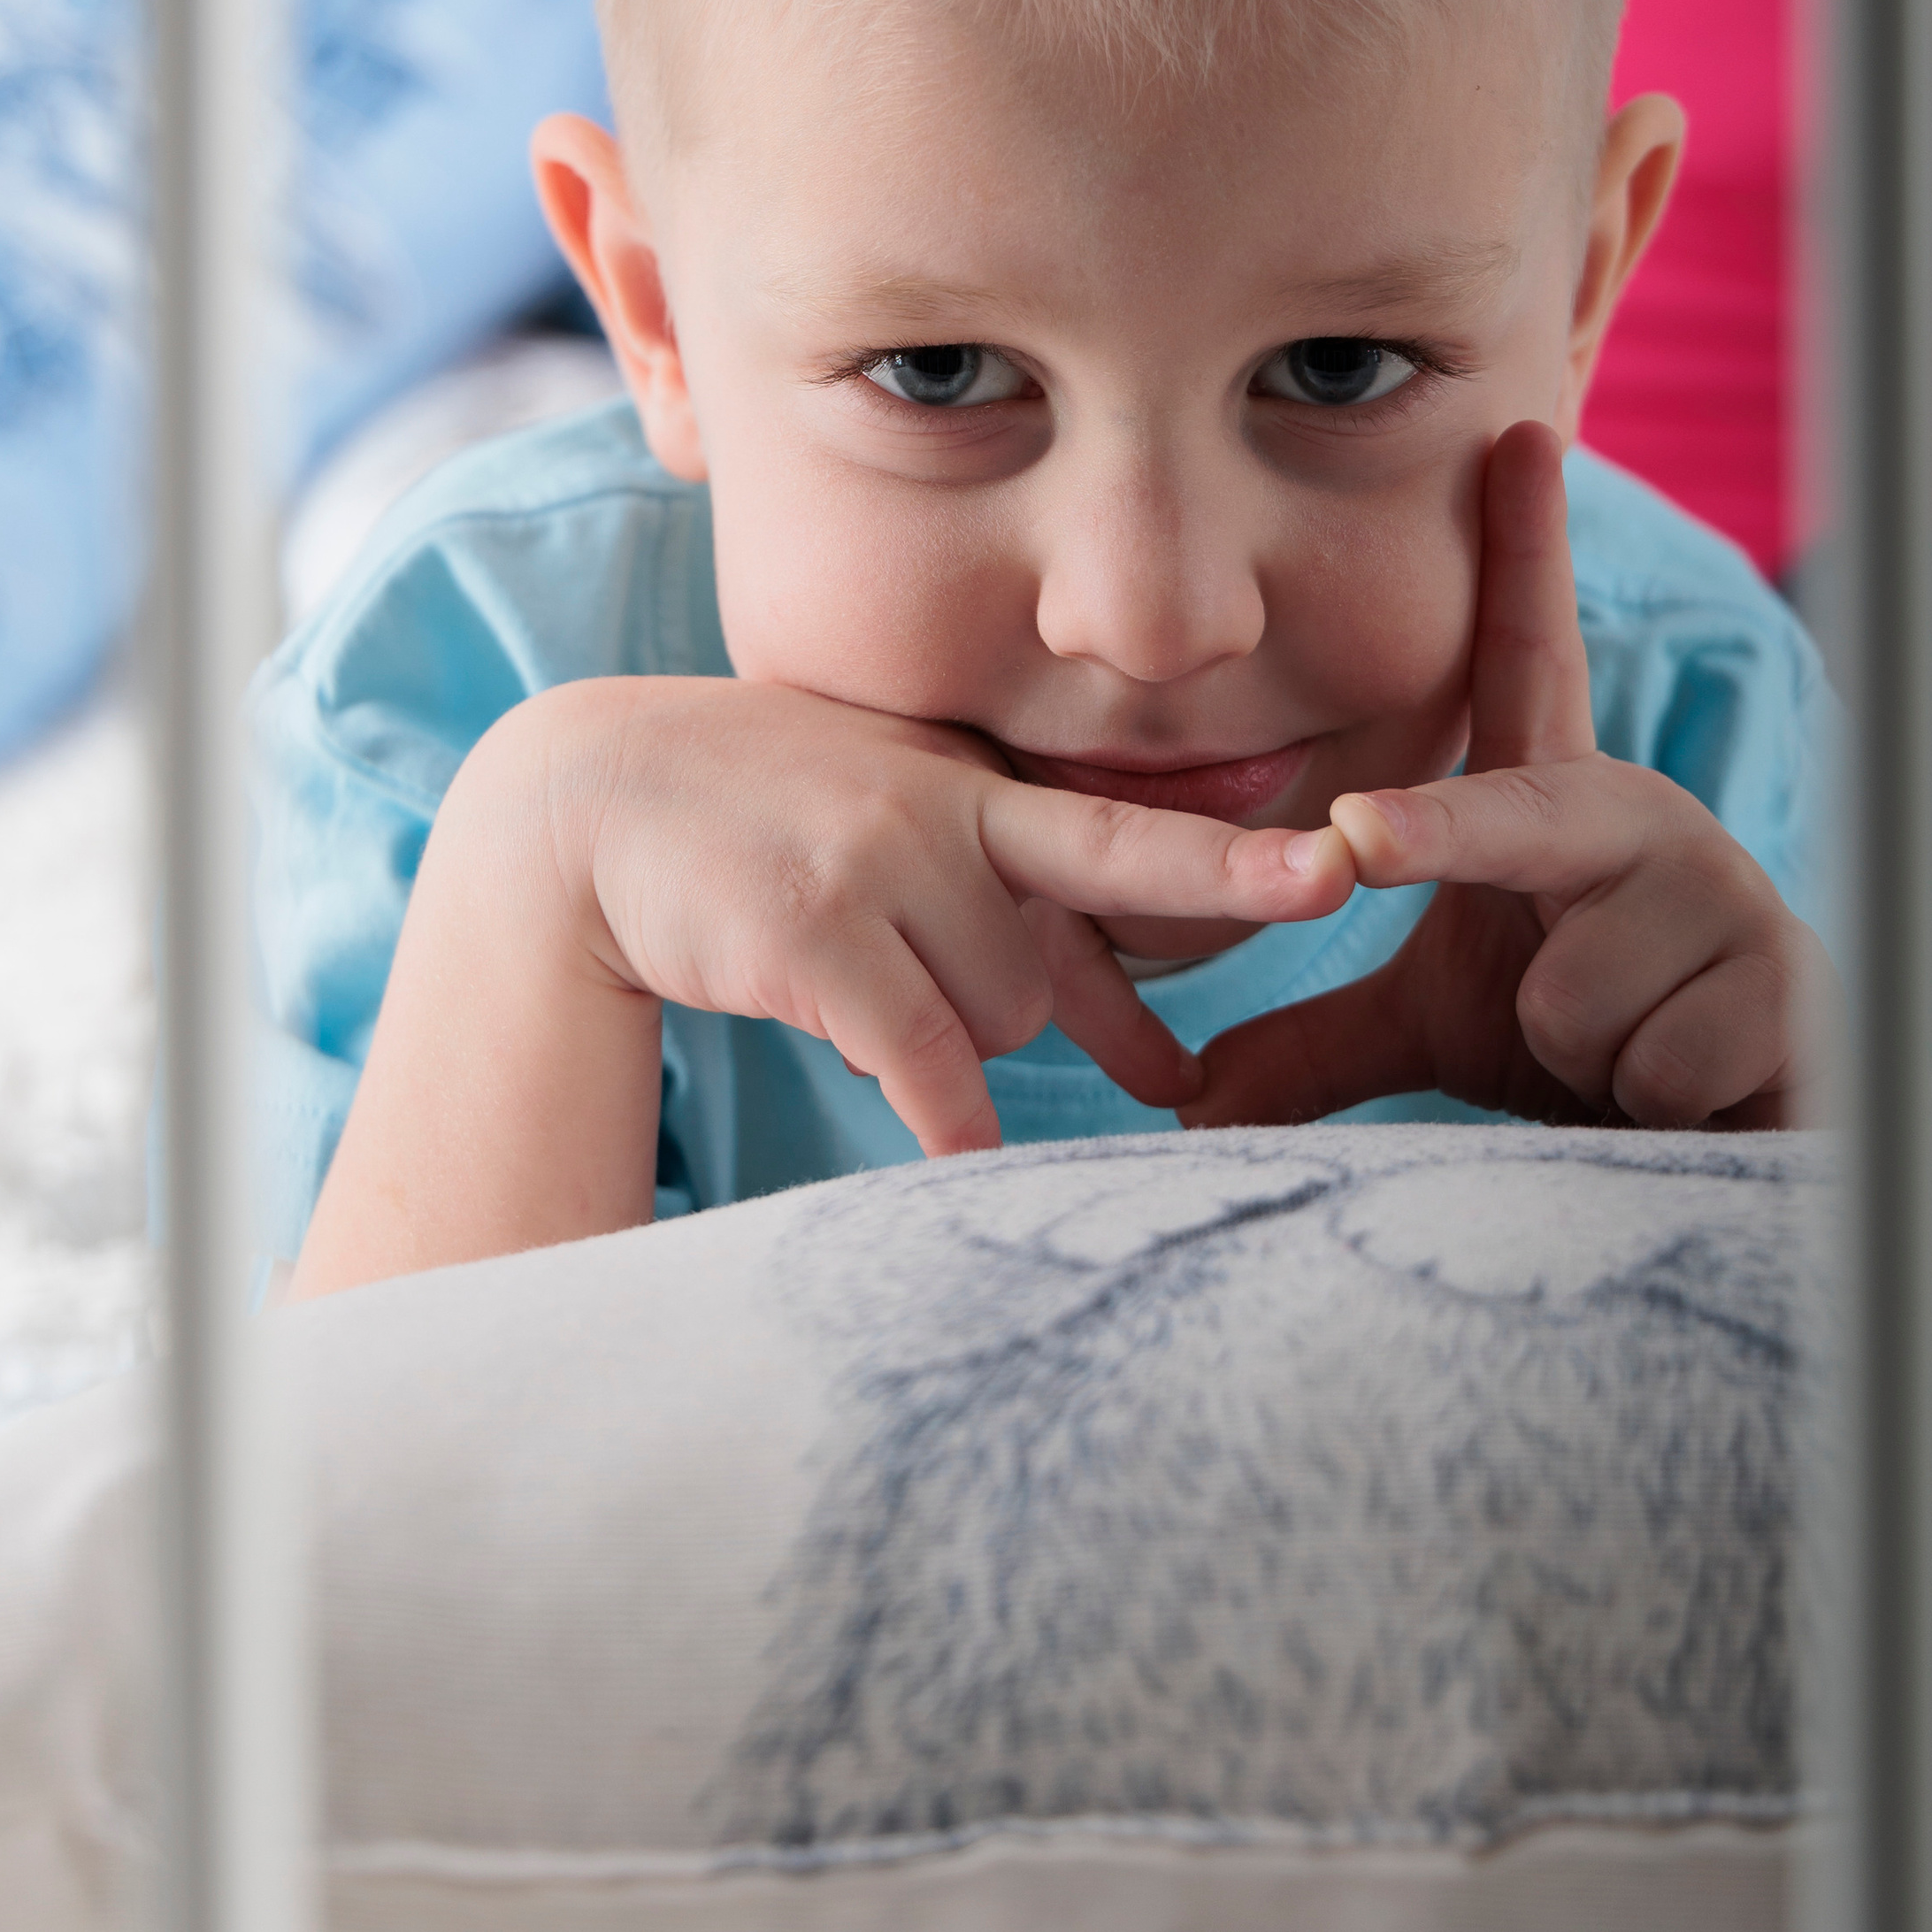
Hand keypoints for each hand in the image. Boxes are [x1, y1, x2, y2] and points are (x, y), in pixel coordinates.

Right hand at [508, 676, 1353, 1157]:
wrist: (593, 800)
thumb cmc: (767, 826)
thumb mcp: (899, 832)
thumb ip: (1027, 919)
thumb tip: (1167, 1058)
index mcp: (970, 780)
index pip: (1121, 834)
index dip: (1234, 858)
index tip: (1338, 868)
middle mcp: (940, 808)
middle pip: (1059, 955)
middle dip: (1104, 960)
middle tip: (1221, 937)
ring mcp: (880, 865)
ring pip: (996, 1014)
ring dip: (953, 1034)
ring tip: (854, 979)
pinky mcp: (817, 936)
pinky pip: (925, 1063)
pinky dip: (946, 1121)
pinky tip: (949, 1151)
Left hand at [1181, 423, 1829, 1136]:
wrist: (1739, 1138)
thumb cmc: (1591, 1045)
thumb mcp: (1442, 1029)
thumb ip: (1319, 1043)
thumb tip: (1186, 1093)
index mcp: (1558, 808)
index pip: (1536, 664)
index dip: (1528, 550)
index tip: (1517, 434)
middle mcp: (1644, 819)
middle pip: (1516, 829)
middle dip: (1442, 845)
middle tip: (1382, 855)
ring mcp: (1726, 891)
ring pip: (1571, 995)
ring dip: (1574, 1054)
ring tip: (1622, 1048)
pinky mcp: (1788, 981)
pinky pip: (1652, 1058)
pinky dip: (1643, 1102)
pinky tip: (1683, 1087)